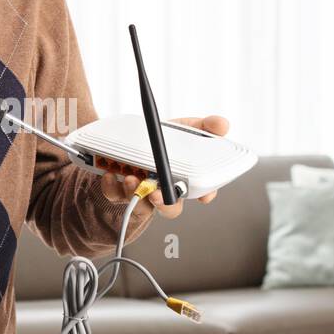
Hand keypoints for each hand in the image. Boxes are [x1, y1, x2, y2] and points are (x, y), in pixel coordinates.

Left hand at [98, 115, 229, 218]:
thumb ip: (206, 126)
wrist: (130, 137)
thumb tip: (222, 124)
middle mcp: (165, 191)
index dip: (205, 195)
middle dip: (165, 204)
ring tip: (132, 179)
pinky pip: (115, 195)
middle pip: (171, 208)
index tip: (204, 195)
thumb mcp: (186, 128)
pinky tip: (111, 174)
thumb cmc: (164, 139)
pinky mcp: (120, 191)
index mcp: (185, 179)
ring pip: (142, 206)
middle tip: (158, 194)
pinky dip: (111, 187)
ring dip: (137, 194)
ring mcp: (143, 193)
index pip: (201, 192)